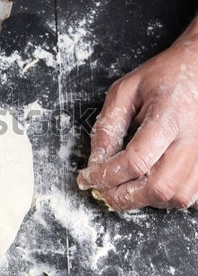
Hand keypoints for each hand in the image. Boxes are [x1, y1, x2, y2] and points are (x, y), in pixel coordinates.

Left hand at [77, 16, 197, 210]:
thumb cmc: (165, 75)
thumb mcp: (126, 90)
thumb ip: (108, 125)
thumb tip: (96, 161)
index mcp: (170, 116)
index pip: (135, 160)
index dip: (106, 176)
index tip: (86, 178)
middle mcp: (194, 138)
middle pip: (158, 187)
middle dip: (124, 197)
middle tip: (104, 192)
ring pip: (177, 197)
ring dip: (146, 200)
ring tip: (126, 188)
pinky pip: (194, 196)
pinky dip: (170, 198)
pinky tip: (153, 184)